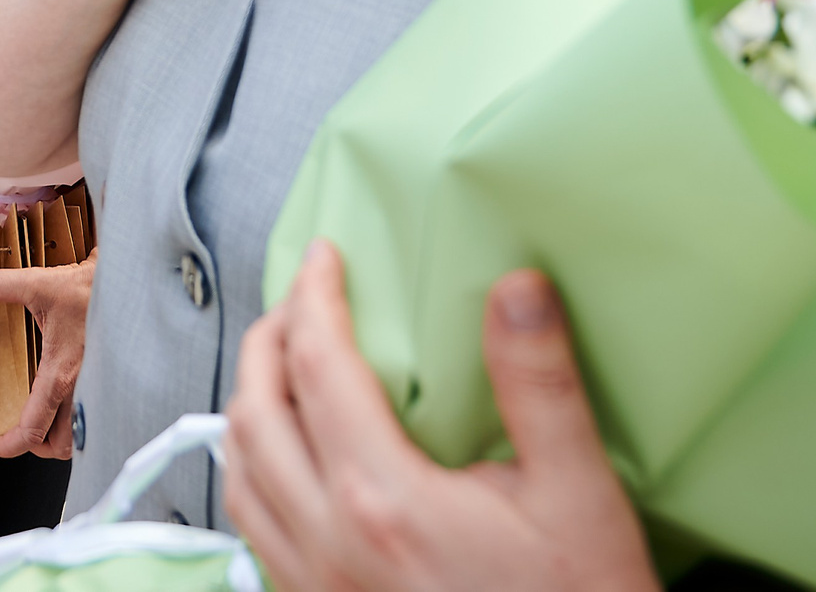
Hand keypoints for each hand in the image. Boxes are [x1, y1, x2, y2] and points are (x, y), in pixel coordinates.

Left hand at [0, 255, 90, 458]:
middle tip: (18, 434)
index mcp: (60, 374)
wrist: (127, 283)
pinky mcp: (107, 379)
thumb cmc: (89, 286)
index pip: (33, 429)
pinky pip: (92, 415)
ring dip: (60, 436)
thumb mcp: (37, 284)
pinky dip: (77, 420)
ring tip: (42, 424)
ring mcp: (98, 387)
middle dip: (38, 448)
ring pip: (80, 434)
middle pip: (62, 445)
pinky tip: (66, 402)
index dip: (10, 445)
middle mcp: (82, 387)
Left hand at [225, 243, 654, 591]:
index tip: (327, 257)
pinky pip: (252, 530)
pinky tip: (286, 459)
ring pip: (238, 475)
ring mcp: (314, 585)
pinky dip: (252, 472)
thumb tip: (516, 288)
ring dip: (249, 405)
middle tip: (299, 300)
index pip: (318, 366)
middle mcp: (328, 542)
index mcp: (382, 499)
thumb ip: (540, 385)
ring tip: (282, 366)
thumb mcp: (578, 494)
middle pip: (255, 413)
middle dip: (267, 342)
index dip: (316, 297)